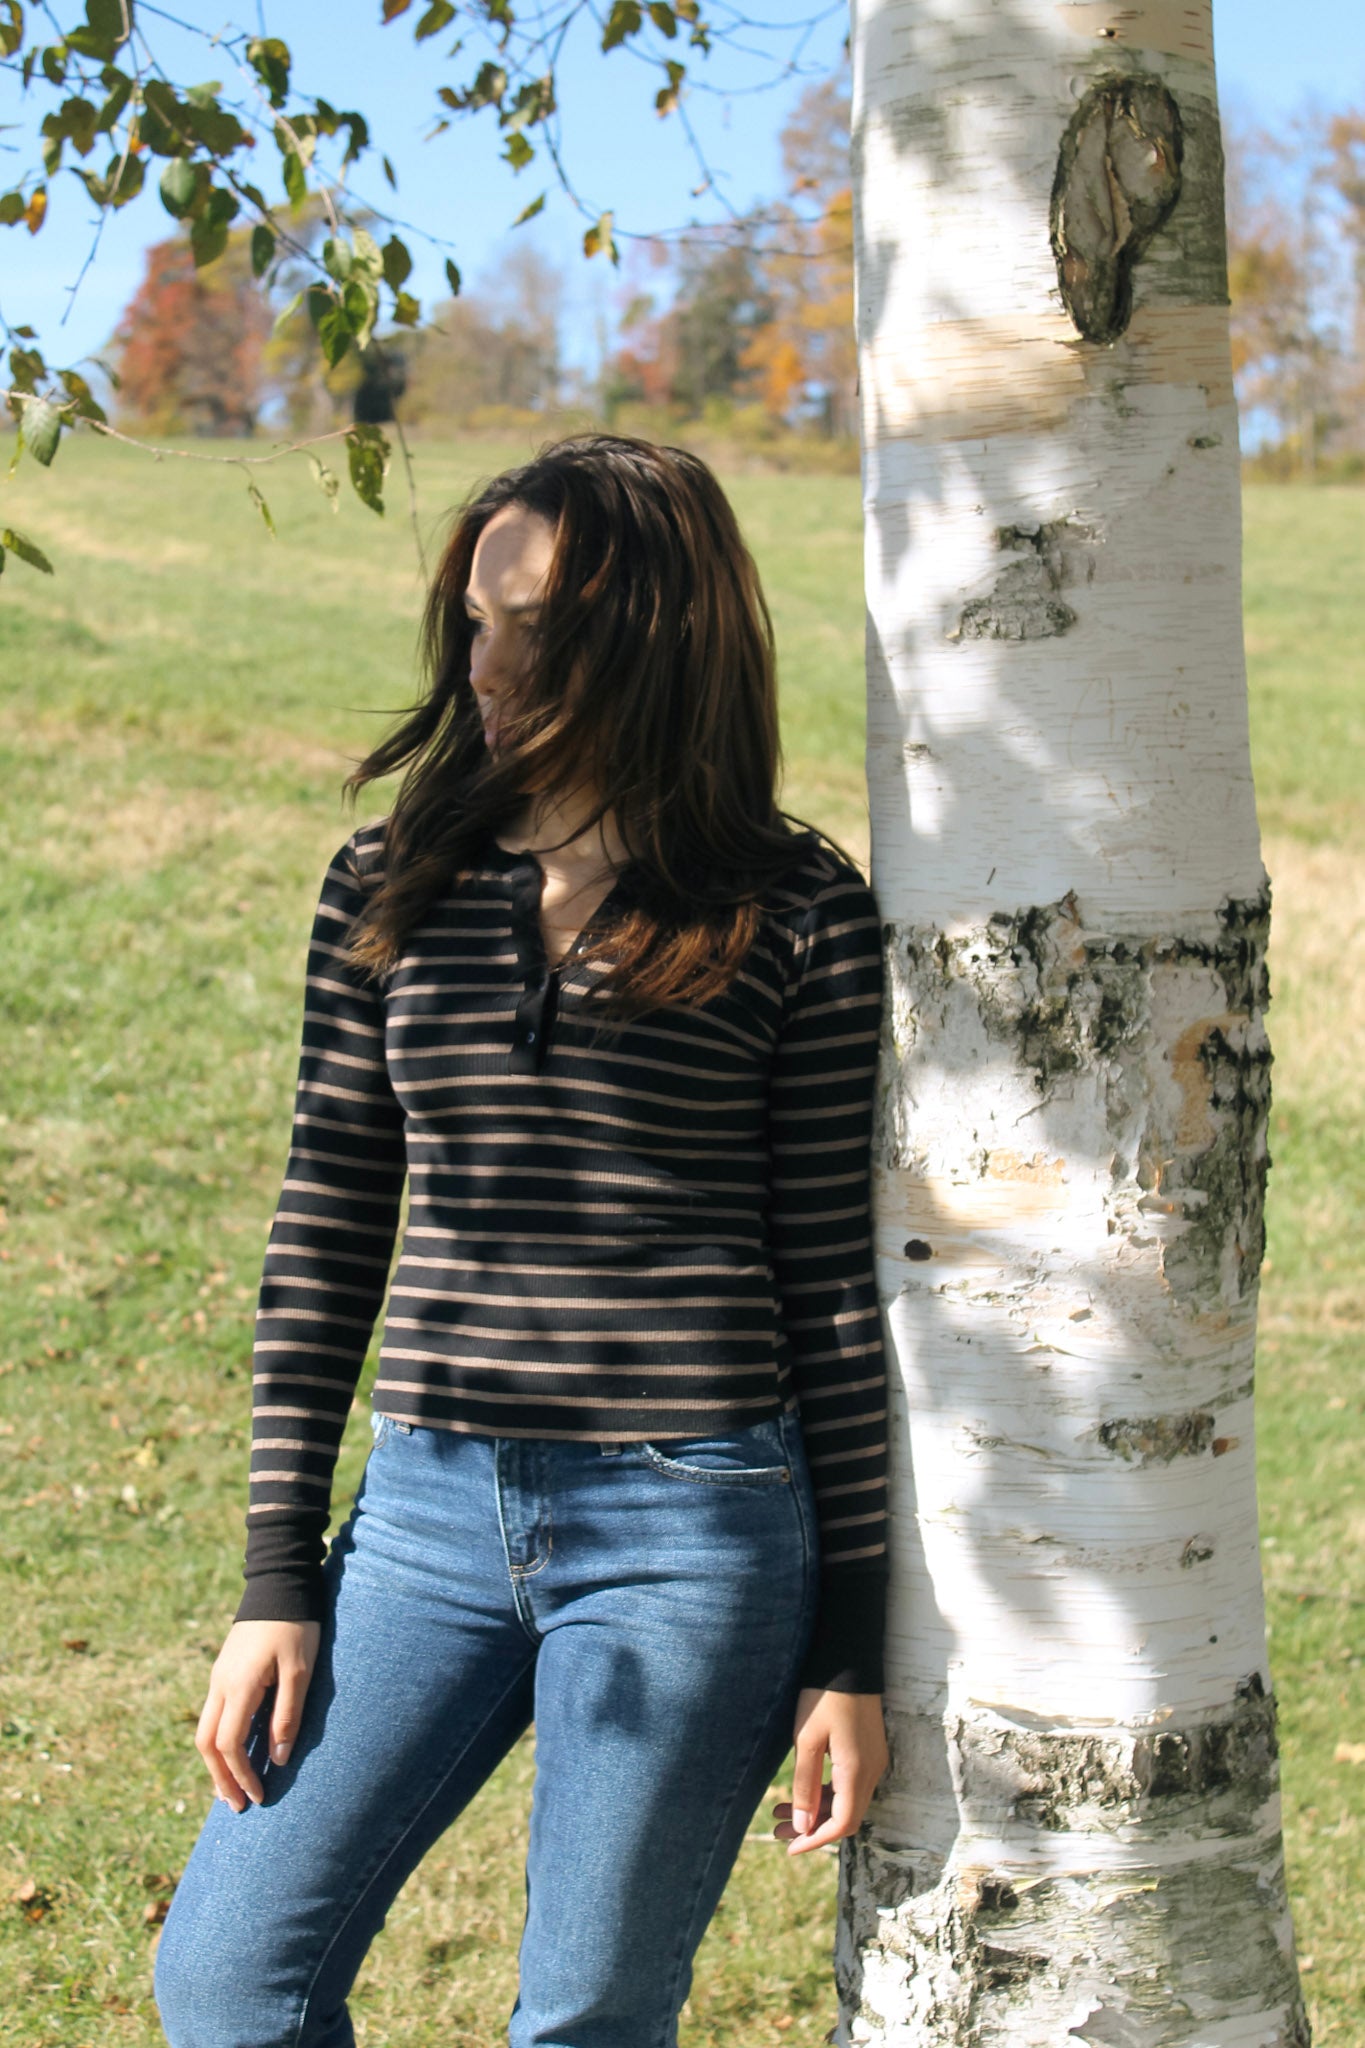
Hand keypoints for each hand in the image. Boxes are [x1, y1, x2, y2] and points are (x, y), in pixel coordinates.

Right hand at [195, 1619, 320, 1812]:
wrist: (279, 1584)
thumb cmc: (295, 1626)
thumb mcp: (300, 1670)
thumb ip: (288, 1715)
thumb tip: (278, 1759)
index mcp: (238, 1686)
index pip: (228, 1745)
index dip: (241, 1775)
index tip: (259, 1797)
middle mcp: (220, 1684)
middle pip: (206, 1744)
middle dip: (220, 1778)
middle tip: (237, 1806)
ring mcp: (218, 1677)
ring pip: (205, 1731)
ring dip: (216, 1763)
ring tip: (230, 1790)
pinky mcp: (224, 1671)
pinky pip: (213, 1716)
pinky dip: (219, 1742)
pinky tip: (234, 1754)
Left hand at [771, 1687, 888, 1855]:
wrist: (849, 1659)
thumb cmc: (824, 1696)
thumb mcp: (807, 1740)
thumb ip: (805, 1784)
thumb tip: (802, 1826)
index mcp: (857, 1771)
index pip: (842, 1823)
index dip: (816, 1840)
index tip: (789, 1847)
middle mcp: (872, 1771)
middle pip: (845, 1816)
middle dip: (811, 1828)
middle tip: (777, 1830)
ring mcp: (873, 1761)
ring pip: (846, 1800)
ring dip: (816, 1810)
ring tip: (780, 1812)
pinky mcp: (869, 1751)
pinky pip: (850, 1784)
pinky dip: (826, 1793)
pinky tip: (803, 1790)